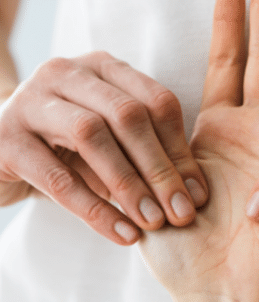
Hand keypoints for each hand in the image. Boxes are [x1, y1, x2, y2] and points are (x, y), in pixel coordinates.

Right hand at [0, 51, 207, 244]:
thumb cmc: (68, 146)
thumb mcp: (113, 143)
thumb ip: (149, 156)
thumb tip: (195, 195)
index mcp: (104, 68)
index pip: (157, 101)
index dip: (180, 149)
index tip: (196, 193)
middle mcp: (68, 73)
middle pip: (128, 115)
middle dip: (160, 168)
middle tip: (180, 213)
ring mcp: (32, 100)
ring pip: (91, 135)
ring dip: (129, 184)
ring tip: (152, 222)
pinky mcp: (5, 138)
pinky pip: (57, 177)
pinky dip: (94, 209)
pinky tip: (121, 233)